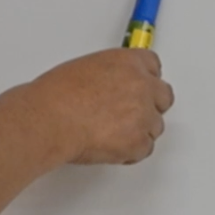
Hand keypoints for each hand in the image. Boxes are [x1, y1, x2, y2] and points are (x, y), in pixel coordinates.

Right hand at [22, 48, 174, 165]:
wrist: (51, 118)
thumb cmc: (57, 95)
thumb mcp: (86, 68)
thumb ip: (110, 75)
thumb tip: (111, 87)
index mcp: (128, 62)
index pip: (153, 66)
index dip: (145, 79)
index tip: (140, 86)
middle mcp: (142, 85)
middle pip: (163, 96)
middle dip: (151, 106)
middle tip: (130, 114)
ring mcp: (144, 115)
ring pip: (155, 126)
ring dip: (139, 131)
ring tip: (111, 133)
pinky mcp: (139, 142)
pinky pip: (144, 149)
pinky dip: (130, 152)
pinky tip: (110, 147)